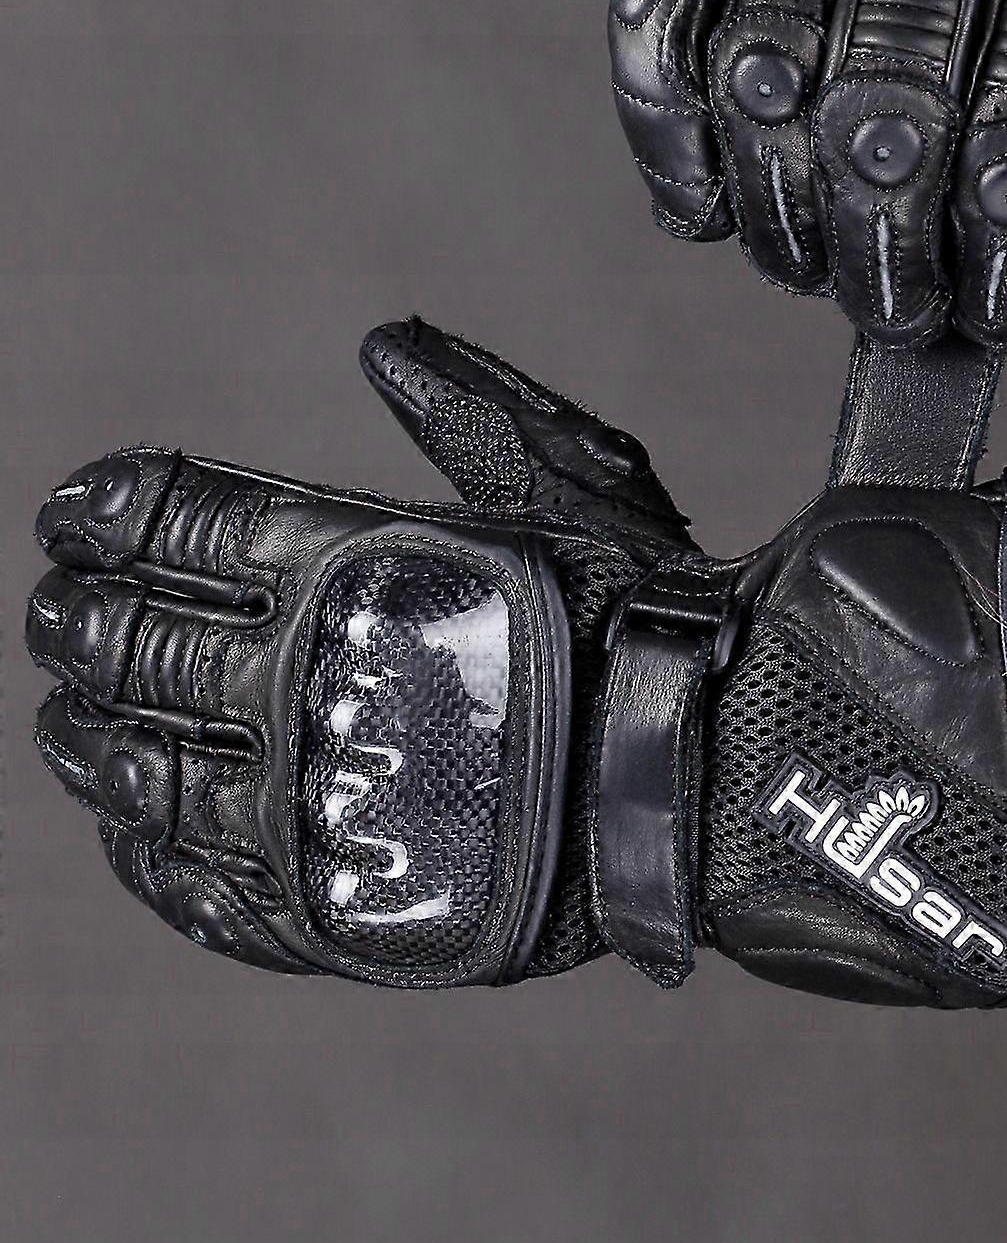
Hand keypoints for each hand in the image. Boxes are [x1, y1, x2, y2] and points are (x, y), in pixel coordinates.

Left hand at [29, 318, 1006, 1005]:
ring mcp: (311, 799)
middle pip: (138, 644)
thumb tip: (383, 338)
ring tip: (64, 719)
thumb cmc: (643, 611)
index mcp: (351, 562)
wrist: (705, 767)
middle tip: (51, 615)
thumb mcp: (563, 478)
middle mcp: (307, 675)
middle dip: (77, 625)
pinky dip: (150, 861)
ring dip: (90, 738)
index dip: (114, 511)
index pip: (184, 522)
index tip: (70, 511)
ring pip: (147, 769)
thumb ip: (463, 407)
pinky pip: (203, 892)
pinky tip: (128, 837)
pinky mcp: (335, 904)